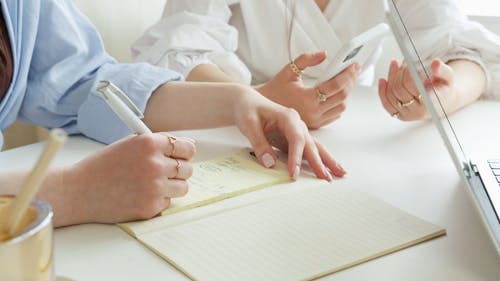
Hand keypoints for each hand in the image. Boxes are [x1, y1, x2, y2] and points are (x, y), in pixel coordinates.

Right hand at [60, 133, 194, 224]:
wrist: (78, 191)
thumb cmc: (102, 167)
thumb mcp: (129, 144)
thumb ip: (157, 145)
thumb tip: (187, 147)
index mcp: (149, 144)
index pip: (187, 148)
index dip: (185, 153)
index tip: (182, 157)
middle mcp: (154, 164)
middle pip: (187, 168)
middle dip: (179, 170)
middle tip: (163, 172)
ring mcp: (154, 187)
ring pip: (183, 187)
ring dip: (172, 186)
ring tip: (152, 184)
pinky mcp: (151, 207)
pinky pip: (168, 202)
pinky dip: (158, 200)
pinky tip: (140, 195)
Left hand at [233, 86, 345, 180]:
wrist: (246, 102)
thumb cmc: (247, 109)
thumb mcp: (248, 124)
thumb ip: (259, 143)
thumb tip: (270, 163)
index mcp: (288, 116)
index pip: (296, 139)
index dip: (296, 157)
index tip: (294, 173)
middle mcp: (297, 123)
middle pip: (310, 144)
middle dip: (319, 162)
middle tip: (325, 179)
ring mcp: (297, 130)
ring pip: (315, 147)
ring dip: (327, 161)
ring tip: (340, 173)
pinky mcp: (294, 138)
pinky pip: (308, 150)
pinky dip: (319, 159)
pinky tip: (328, 169)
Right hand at [257, 52, 360, 128]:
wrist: (265, 109)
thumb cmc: (276, 88)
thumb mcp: (289, 70)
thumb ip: (306, 59)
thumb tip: (324, 54)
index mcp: (307, 97)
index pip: (335, 85)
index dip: (348, 74)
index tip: (355, 65)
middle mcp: (313, 111)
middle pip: (343, 96)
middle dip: (351, 82)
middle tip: (354, 70)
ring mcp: (315, 120)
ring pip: (342, 107)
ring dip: (345, 93)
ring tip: (345, 81)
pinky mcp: (316, 125)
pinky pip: (335, 115)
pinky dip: (339, 103)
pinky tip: (337, 93)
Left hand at [378, 59, 453, 120]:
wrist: (441, 103)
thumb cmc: (443, 90)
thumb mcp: (449, 78)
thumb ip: (443, 70)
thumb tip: (435, 63)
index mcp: (431, 102)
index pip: (413, 85)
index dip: (407, 73)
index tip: (408, 64)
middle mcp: (418, 111)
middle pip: (399, 89)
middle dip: (399, 73)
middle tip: (404, 63)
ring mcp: (407, 114)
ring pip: (391, 94)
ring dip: (391, 77)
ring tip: (395, 65)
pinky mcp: (398, 115)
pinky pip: (386, 103)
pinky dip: (382, 91)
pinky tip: (383, 80)